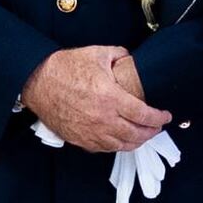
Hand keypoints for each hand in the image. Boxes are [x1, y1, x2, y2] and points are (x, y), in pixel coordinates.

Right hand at [21, 44, 174, 156]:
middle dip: (151, 132)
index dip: (159, 118)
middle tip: (156, 127)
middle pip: (136, 134)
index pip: (144, 115)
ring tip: (142, 135)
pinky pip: (103, 148)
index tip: (165, 116)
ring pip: (121, 145)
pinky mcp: (79, 139)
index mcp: (111, 98)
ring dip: (136, 142)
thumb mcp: (97, 53)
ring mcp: (91, 132)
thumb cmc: (64, 67)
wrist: (37, 81)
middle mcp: (103, 119)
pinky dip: (116, 146)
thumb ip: (120, 56)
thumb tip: (130, 60)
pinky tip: (120, 140)